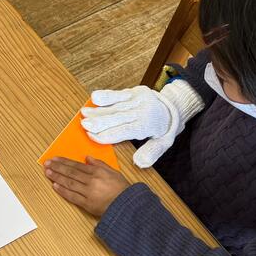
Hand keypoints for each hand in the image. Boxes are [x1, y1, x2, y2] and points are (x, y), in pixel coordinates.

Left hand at [44, 156, 129, 215]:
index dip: (64, 162)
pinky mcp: (87, 204)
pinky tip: (55, 186)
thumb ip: (99, 164)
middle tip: (46, 164)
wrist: (128, 206)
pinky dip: (63, 191)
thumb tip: (87, 158)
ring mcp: (88, 192)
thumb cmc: (122, 189)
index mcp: (97, 172)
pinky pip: (72, 196)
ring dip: (57, 177)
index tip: (54, 159)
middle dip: (57, 167)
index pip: (76, 165)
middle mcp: (91, 181)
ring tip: (47, 172)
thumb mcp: (113, 172)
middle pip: (70, 172)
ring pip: (69, 183)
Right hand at [81, 82, 202, 167]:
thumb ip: (151, 153)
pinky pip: (118, 93)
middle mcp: (141, 111)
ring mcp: (137, 100)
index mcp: (147, 125)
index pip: (125, 131)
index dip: (108, 134)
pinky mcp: (133, 92)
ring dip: (98, 110)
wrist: (172, 108)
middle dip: (99, 121)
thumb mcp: (162, 143)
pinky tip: (94, 97)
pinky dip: (106, 95)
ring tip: (84, 113)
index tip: (93, 137)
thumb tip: (140, 163)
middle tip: (84, 125)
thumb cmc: (162, 128)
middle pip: (117, 117)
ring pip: (115, 106)